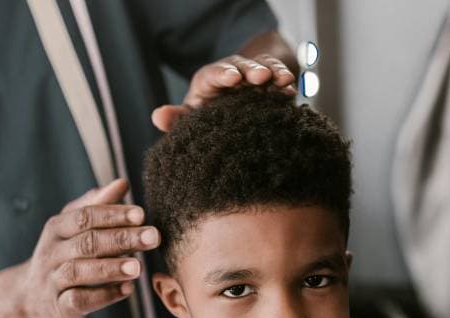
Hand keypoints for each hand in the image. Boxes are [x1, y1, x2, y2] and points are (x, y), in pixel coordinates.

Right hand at [18, 178, 158, 317]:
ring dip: (111, 268)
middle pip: (87, 242)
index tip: (141, 214)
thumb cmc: (63, 255)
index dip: (113, 215)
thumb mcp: (74, 228)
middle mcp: (51, 252)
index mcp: (57, 228)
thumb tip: (122, 183)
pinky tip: (127, 290)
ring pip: (80, 271)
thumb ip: (98, 206)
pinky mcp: (59, 307)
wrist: (31, 296)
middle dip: (122, 238)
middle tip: (153, 237)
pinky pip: (79, 300)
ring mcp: (52, 280)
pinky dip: (105, 295)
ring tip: (139, 267)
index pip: (85, 216)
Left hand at [152, 54, 296, 131]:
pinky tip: (291, 90)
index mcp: (208, 82)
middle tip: (261, 77)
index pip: (213, 73)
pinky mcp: (269, 83)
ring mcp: (251, 77)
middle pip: (240, 66)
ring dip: (273, 72)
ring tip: (284, 80)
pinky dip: (285, 82)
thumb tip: (158, 116)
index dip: (223, 74)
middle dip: (251, 70)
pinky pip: (278, 77)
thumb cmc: (206, 118)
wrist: (230, 118)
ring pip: (263, 68)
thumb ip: (176, 119)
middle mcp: (231, 74)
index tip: (232, 79)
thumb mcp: (191, 119)